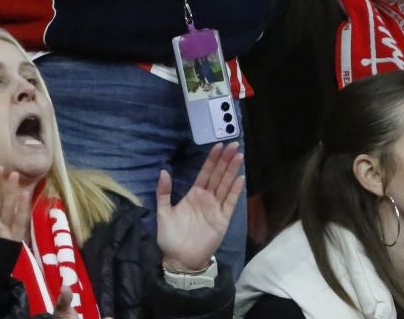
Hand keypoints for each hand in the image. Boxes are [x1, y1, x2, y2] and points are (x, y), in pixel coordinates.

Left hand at [156, 144, 242, 273]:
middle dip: (225, 160)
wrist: (180, 260)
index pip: (205, 172)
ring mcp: (216, 208)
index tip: (218, 145)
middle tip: (233, 143)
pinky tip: (240, 178)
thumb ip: (164, 192)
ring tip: (238, 155)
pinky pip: (230, 203)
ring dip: (232, 170)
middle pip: (218, 175)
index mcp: (194, 194)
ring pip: (225, 185)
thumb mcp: (163, 212)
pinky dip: (235, 191)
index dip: (212, 159)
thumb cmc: (170, 237)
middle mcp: (207, 198)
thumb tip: (164, 171)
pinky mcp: (222, 220)